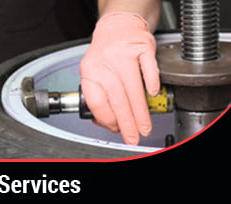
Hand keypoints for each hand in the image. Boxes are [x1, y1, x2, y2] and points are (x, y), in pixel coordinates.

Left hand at [80, 12, 159, 144]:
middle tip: (133, 136)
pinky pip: (148, 68)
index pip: (96, 101)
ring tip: (144, 126)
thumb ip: (98, 96)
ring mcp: (123, 53)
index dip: (106, 119)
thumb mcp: (93, 73)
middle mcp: (105, 62)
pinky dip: (151, 83)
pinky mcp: (141, 47)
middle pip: (116, 98)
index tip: (116, 129)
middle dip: (126, 122)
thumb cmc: (106, 54)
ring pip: (133, 87)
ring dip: (140, 111)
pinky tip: (153, 95)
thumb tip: (107, 123)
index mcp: (89, 71)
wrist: (118, 26)